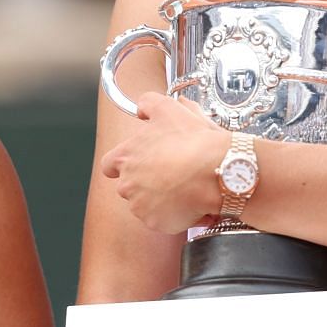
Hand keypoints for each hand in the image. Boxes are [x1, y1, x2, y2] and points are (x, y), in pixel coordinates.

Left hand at [100, 93, 227, 232]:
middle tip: (171, 173)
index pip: (109, 164)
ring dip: (161, 198)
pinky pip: (163, 220)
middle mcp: (128, 183)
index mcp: (126, 156)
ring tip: (185, 187)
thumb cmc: (194, 142)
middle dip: (147, 181)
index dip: (123, 163)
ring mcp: (141, 206)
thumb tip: (144, 107)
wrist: (217, 172)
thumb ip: (149, 104)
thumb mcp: (169, 109)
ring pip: (147, 203)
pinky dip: (175, 214)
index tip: (137, 162)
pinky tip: (191, 201)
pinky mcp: (157, 223)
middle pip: (130, 185)